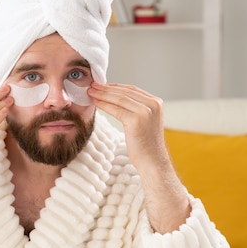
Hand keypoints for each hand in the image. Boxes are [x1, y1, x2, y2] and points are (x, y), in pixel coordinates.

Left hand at [88, 82, 189, 231]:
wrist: (152, 162)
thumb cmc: (145, 145)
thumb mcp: (144, 121)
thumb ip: (135, 108)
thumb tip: (115, 97)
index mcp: (156, 102)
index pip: (131, 89)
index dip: (114, 86)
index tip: (101, 85)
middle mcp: (153, 104)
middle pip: (124, 92)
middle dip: (106, 88)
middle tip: (92, 85)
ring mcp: (146, 111)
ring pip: (119, 98)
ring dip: (102, 94)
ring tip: (90, 92)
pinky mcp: (136, 119)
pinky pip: (115, 109)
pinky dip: (104, 104)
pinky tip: (95, 103)